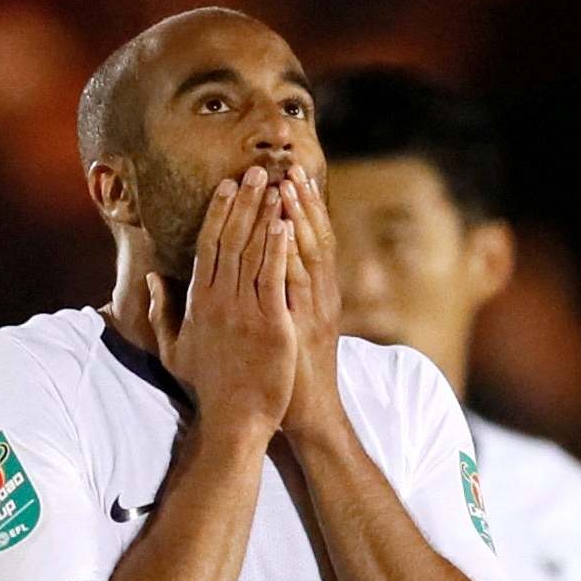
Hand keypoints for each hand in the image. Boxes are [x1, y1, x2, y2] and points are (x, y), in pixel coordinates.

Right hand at [151, 164, 296, 433]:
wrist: (235, 419)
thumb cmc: (207, 386)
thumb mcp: (174, 350)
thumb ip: (162, 312)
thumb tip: (152, 279)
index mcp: (198, 303)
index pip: (208, 246)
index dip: (218, 212)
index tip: (228, 185)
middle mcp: (220, 301)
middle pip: (232, 239)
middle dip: (244, 202)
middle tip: (257, 170)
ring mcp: (246, 311)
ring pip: (255, 252)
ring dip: (265, 215)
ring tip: (277, 185)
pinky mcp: (272, 324)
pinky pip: (276, 277)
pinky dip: (281, 248)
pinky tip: (288, 222)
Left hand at [277, 165, 344, 439]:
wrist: (306, 414)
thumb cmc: (286, 375)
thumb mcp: (280, 333)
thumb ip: (272, 302)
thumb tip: (262, 277)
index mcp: (310, 293)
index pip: (303, 242)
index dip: (294, 210)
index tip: (282, 178)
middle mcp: (318, 294)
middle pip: (310, 238)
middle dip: (299, 202)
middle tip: (287, 166)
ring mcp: (313, 308)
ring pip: (308, 252)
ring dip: (298, 216)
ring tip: (286, 184)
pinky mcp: (302, 324)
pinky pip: (297, 282)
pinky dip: (292, 253)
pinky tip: (284, 228)